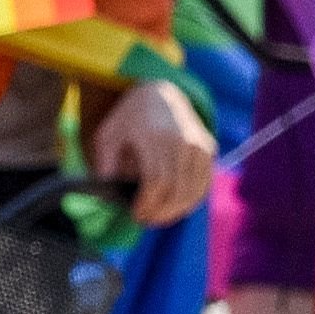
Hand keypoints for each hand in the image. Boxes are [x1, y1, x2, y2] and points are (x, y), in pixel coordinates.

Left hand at [86, 79, 215, 229]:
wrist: (161, 94)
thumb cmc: (130, 118)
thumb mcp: (108, 135)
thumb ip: (105, 164)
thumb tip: (106, 194)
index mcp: (155, 136)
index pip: (156, 181)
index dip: (147, 204)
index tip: (136, 214)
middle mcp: (182, 140)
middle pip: (176, 190)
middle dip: (161, 212)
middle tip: (146, 220)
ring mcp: (199, 144)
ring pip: (193, 190)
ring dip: (176, 210)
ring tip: (159, 216)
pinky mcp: (209, 149)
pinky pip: (204, 183)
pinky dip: (191, 200)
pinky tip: (176, 207)